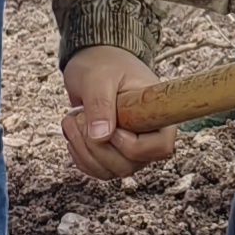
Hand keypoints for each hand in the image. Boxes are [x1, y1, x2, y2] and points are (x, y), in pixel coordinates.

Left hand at [60, 47, 175, 181]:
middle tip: (82, 118)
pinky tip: (74, 132)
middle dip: (98, 147)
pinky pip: (97, 170)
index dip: (133, 145)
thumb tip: (101, 136)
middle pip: (129, 165)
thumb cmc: (105, 64)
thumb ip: (101, 104)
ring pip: (110, 171)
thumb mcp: (99, 77)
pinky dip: (80, 156)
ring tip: (75, 120)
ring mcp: (131, 149)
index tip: (113, 126)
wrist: (95, 63)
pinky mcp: (113, 154)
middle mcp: (149, 136)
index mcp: (158, 115)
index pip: (160, 148)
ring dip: (84, 151)